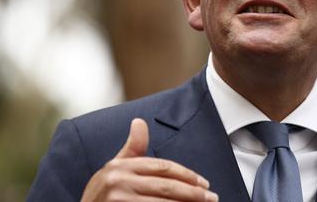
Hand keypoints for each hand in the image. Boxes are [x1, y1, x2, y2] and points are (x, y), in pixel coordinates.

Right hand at [81, 118, 217, 201]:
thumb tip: (140, 121)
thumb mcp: (115, 169)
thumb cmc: (104, 195)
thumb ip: (132, 149)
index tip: (205, 183)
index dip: (187, 175)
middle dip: (193, 193)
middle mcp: (118, 181)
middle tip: (212, 198)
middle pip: (166, 186)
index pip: (162, 167)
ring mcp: (118, 200)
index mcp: (121, 166)